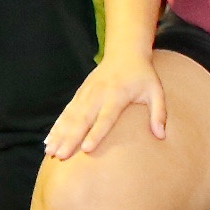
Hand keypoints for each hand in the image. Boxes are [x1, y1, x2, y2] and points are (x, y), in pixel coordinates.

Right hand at [48, 50, 165, 160]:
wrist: (125, 53)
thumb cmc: (143, 76)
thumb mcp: (156, 91)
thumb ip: (159, 113)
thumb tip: (161, 136)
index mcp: (117, 96)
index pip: (105, 118)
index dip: (96, 134)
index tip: (86, 149)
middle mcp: (98, 95)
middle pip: (82, 120)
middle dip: (70, 138)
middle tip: (61, 156)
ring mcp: (86, 94)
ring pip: (70, 117)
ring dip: (59, 134)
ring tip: (51, 152)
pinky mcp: (80, 94)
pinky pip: (66, 112)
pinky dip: (56, 126)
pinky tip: (48, 140)